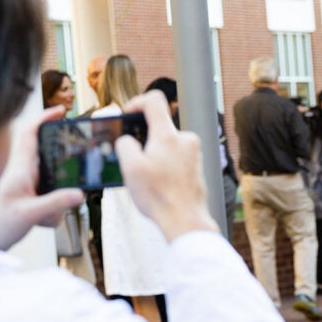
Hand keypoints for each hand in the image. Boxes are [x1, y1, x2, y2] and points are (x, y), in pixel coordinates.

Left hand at [0, 106, 83, 249]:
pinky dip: (53, 207)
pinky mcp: (31, 192)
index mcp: (20, 169)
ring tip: (49, 214)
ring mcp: (27, 181)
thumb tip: (80, 193)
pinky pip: (50, 191)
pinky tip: (45, 222)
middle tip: (75, 156)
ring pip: (50, 174)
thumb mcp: (31, 214)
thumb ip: (56, 203)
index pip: (30, 134)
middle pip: (43, 148)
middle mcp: (23, 171)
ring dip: (57, 193)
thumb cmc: (4, 224)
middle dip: (59, 152)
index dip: (44, 118)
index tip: (61, 112)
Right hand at [115, 91, 218, 240]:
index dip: (136, 102)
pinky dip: (165, 165)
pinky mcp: (197, 166)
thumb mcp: (130, 169)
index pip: (154, 100)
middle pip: (159, 126)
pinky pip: (176, 157)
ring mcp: (194, 153)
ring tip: (147, 177)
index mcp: (168, 135)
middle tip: (134, 159)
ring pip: (167, 144)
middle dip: (144, 139)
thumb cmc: (159, 197)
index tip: (127, 115)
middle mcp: (185, 140)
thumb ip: (125, 145)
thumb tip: (127, 140)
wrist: (185, 221)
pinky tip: (159, 184)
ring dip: (154, 154)